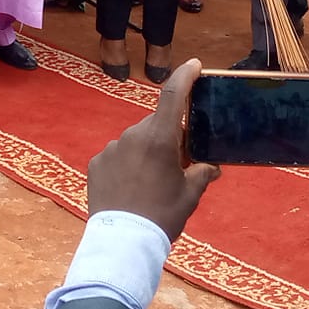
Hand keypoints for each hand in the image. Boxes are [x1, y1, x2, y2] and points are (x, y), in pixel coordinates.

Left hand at [86, 60, 219, 243]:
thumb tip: (211, 167)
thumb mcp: (190, 195)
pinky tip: (131, 189)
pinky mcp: (96, 163)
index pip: (173, 94)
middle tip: (177, 162)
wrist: (123, 243)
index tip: (194, 65)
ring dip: (146, 152)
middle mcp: (133, 135)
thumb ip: (202, 173)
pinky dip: (127, 165)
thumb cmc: (162, 216)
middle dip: (168, 136)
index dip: (184, 76)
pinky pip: (117, 156)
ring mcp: (111, 148)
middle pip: (156, 124)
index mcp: (160, 138)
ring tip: (151, 184)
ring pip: (135, 141)